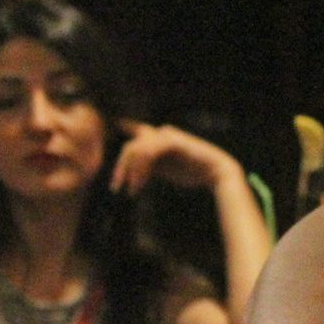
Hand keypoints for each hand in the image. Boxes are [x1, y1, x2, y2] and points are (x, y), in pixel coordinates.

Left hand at [111, 121, 244, 195]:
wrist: (214, 171)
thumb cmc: (192, 172)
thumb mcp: (164, 168)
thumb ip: (148, 165)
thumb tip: (130, 172)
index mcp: (157, 139)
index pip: (133, 136)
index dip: (118, 141)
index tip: (109, 154)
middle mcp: (160, 133)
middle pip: (129, 147)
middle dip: (121, 168)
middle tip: (116, 187)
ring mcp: (166, 135)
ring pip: (136, 150)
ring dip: (131, 172)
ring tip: (133, 189)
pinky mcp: (171, 141)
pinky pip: (147, 154)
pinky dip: (141, 170)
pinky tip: (140, 184)